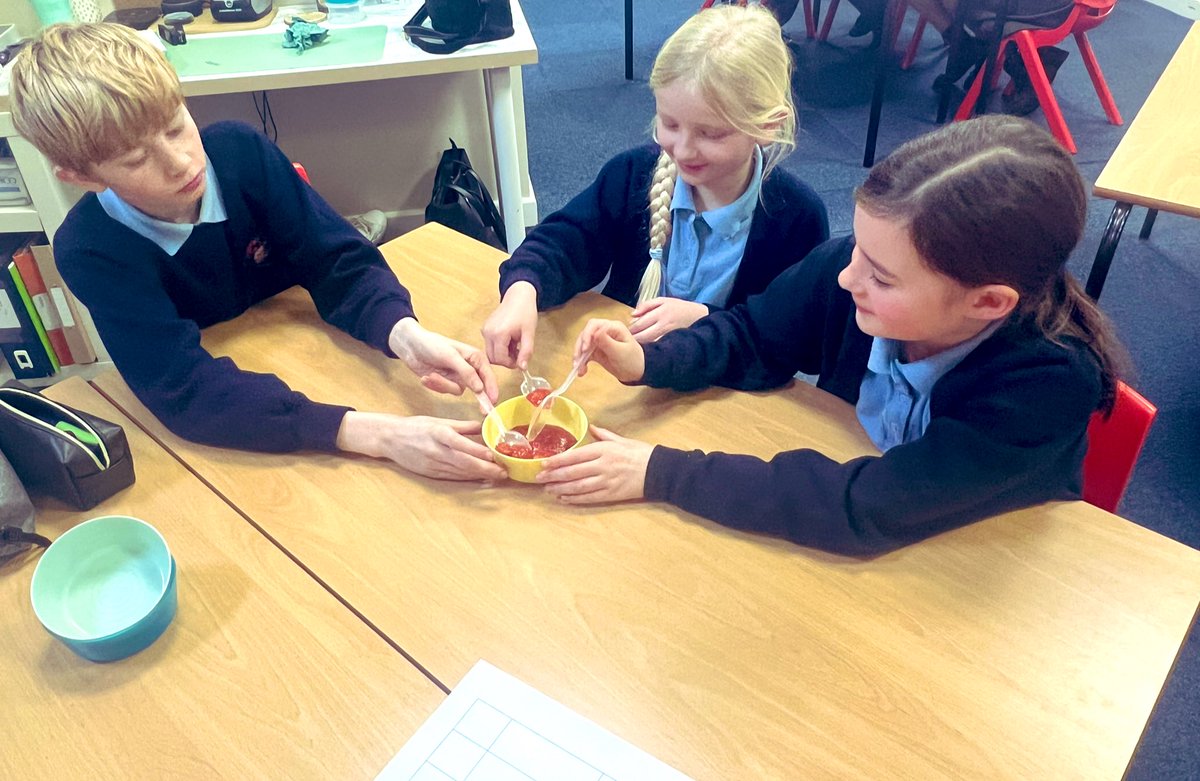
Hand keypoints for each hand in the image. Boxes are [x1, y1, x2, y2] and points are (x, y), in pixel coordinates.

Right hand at [337, 411, 506, 480]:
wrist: (391, 438)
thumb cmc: (417, 427)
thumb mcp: (439, 420)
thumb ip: (462, 425)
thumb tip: (484, 426)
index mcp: (438, 433)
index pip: (460, 444)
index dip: (477, 451)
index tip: (492, 455)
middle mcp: (436, 450)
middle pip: (464, 462)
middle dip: (485, 469)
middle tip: (502, 472)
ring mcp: (433, 464)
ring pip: (460, 472)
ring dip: (479, 475)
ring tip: (496, 476)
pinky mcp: (431, 473)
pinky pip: (453, 477)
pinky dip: (468, 478)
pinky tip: (480, 479)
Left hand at [390, 318, 497, 402]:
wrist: (411, 346)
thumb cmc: (432, 345)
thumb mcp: (451, 356)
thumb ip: (467, 372)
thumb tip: (480, 388)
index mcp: (475, 357)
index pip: (488, 376)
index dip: (492, 389)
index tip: (493, 402)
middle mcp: (470, 368)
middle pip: (478, 387)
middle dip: (476, 396)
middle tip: (482, 410)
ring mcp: (458, 376)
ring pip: (458, 390)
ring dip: (443, 385)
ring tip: (431, 375)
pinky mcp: (446, 382)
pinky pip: (446, 391)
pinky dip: (435, 385)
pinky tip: (427, 377)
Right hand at [482, 281, 537, 368]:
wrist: (518, 296)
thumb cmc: (525, 311)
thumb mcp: (529, 333)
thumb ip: (526, 352)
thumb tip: (523, 368)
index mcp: (499, 334)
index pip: (500, 359)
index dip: (511, 364)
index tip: (520, 361)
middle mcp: (488, 332)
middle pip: (493, 358)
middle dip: (506, 360)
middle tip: (518, 354)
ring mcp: (485, 330)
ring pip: (490, 353)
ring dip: (502, 354)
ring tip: (515, 345)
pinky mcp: (485, 329)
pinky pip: (490, 345)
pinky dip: (499, 347)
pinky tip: (510, 340)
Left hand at [536, 425, 652, 502]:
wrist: (659, 471)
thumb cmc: (640, 453)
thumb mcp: (622, 440)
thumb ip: (604, 434)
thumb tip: (591, 427)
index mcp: (604, 450)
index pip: (575, 455)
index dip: (558, 460)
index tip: (544, 463)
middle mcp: (603, 465)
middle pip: (573, 472)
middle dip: (554, 476)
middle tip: (539, 479)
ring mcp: (606, 481)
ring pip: (579, 486)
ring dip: (561, 488)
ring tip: (548, 490)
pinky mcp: (611, 494)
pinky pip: (589, 497)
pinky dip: (575, 499)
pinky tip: (564, 498)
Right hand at [573, 319, 644, 382]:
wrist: (637, 373)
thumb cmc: (633, 360)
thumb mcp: (620, 352)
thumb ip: (607, 342)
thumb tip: (595, 332)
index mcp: (613, 327)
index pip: (594, 325)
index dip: (587, 335)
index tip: (584, 349)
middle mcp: (604, 331)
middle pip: (586, 334)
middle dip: (580, 346)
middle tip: (578, 360)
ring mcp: (599, 341)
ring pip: (583, 344)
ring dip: (579, 356)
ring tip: (578, 369)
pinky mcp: (596, 351)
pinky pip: (585, 354)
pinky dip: (582, 362)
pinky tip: (582, 372)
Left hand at [628, 297, 708, 343]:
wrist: (699, 316)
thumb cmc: (679, 308)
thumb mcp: (663, 300)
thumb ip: (646, 306)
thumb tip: (632, 314)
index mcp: (660, 312)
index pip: (639, 324)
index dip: (630, 330)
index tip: (625, 333)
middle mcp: (664, 324)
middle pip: (643, 336)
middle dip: (633, 340)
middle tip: (627, 342)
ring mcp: (669, 335)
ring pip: (650, 344)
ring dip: (641, 346)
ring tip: (635, 346)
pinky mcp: (673, 342)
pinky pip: (658, 347)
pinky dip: (651, 349)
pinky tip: (647, 350)